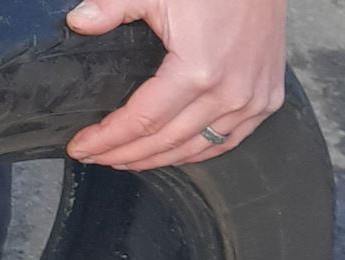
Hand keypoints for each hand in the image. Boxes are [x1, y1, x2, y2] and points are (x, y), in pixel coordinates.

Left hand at [65, 0, 286, 169]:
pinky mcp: (267, 99)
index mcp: (197, 71)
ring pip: (193, 149)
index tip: (80, 147)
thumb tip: (77, 22)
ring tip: (122, 159)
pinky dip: (194, 152)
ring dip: (154, 159)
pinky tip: (169, 154)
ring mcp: (251, 100)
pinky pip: (226, 141)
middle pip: (163, 142)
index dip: (105, 139)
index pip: (140, 122)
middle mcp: (228, 93)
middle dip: (122, 154)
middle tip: (93, 157)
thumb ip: (113, 7)